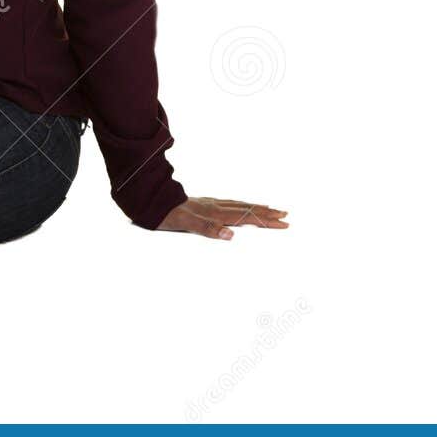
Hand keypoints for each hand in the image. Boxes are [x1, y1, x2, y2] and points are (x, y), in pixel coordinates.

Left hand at [156, 196, 288, 239]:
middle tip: (285, 214)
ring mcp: (210, 204)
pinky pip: (229, 204)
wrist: (151, 202)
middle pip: (246, 209)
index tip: (283, 222)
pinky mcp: (204, 204)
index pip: (246, 217)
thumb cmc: (167, 215)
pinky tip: (240, 207)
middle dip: (266, 212)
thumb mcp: (185, 224)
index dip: (265, 221)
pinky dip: (241, 206)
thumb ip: (207, 229)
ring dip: (256, 207)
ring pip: (239, 205)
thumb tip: (230, 235)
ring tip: (270, 208)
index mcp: (215, 213)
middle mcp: (215, 206)